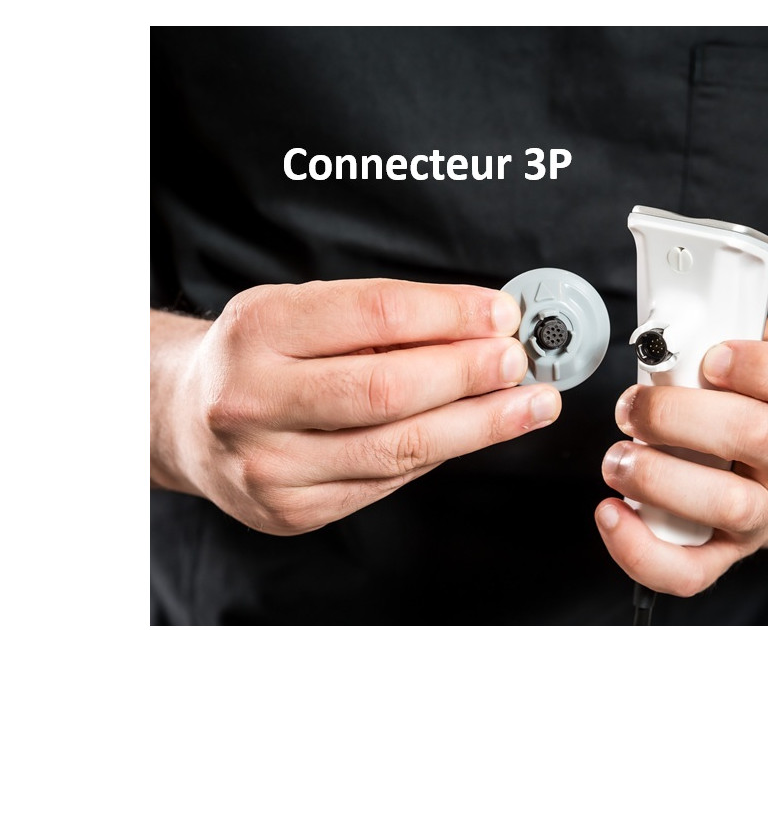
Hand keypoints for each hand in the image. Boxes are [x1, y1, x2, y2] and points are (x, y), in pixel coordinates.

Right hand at [151, 279, 559, 534]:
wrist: (184, 420)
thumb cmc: (259, 355)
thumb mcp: (301, 309)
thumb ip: (382, 316)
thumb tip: (483, 324)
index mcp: (259, 330)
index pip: (376, 314)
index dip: (451, 313)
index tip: (502, 313)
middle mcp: (254, 400)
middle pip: (388, 388)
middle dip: (469, 372)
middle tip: (518, 360)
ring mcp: (270, 465)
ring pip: (398, 447)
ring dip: (480, 424)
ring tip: (529, 404)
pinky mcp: (292, 511)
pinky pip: (386, 480)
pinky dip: (440, 453)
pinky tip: (474, 431)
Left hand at [593, 323, 767, 595]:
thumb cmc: (756, 403)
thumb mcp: (756, 353)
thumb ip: (727, 328)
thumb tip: (681, 306)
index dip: (765, 370)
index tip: (713, 357)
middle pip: (756, 435)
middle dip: (680, 414)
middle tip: (634, 405)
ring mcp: (764, 511)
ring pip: (727, 505)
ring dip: (660, 478)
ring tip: (618, 458)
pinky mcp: (726, 552)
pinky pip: (691, 571)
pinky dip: (643, 550)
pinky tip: (613, 514)